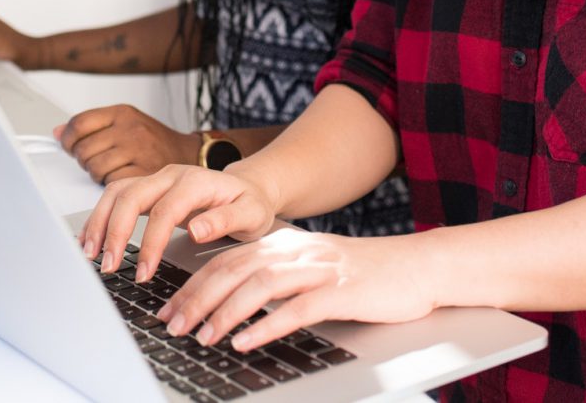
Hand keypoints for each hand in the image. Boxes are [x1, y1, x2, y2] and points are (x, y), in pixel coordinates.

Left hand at [54, 104, 199, 184]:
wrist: (190, 154)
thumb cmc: (155, 141)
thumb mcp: (126, 122)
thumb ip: (92, 126)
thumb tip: (58, 132)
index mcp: (122, 113)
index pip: (79, 124)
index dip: (68, 139)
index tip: (68, 146)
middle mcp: (130, 129)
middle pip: (83, 149)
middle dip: (84, 160)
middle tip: (95, 161)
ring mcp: (137, 151)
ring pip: (94, 168)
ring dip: (97, 175)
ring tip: (110, 170)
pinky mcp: (144, 173)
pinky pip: (111, 183)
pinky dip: (112, 185)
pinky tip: (121, 179)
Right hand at [80, 164, 277, 282]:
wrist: (249, 189)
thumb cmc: (250, 204)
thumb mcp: (251, 215)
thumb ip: (225, 221)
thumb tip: (195, 231)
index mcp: (195, 182)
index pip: (163, 211)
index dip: (150, 242)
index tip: (144, 272)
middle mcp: (170, 176)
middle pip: (130, 196)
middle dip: (114, 232)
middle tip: (109, 265)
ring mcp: (156, 180)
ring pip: (116, 193)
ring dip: (100, 222)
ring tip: (91, 254)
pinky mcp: (147, 189)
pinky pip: (116, 197)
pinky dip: (100, 218)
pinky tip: (93, 240)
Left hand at [156, 230, 437, 350]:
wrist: (418, 267)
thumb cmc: (362, 275)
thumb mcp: (310, 267)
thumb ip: (274, 275)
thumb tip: (231, 299)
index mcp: (282, 244)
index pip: (225, 262)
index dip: (191, 285)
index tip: (167, 308)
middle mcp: (294, 251)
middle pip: (232, 271)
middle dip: (196, 300)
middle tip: (172, 325)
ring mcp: (318, 270)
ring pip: (257, 287)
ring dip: (224, 314)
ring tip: (202, 337)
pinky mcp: (340, 292)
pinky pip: (295, 309)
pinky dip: (266, 325)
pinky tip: (246, 342)